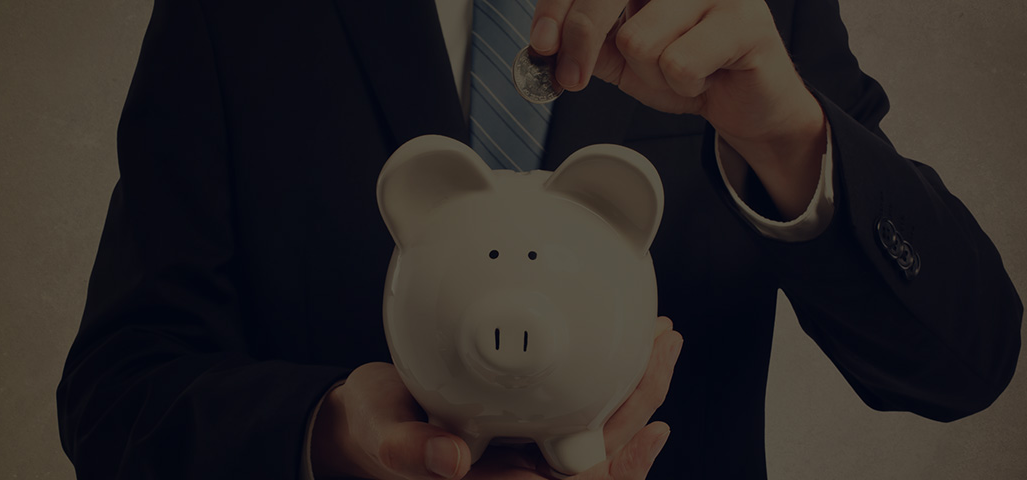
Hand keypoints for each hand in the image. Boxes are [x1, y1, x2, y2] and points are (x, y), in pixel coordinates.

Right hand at [310, 317, 682, 479]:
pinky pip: (580, 401)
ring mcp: (530, 442)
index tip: (651, 431)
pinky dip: (607, 375)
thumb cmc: (370, 434)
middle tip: (664, 349)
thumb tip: (450, 460)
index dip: (621, 467)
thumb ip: (411, 451)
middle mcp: (525, 467)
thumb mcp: (383, 440)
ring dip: (634, 386)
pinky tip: (625, 346)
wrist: (362, 416)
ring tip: (659, 340)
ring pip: (599, 425)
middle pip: (602, 451)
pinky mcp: (527, 414)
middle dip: (641, 405)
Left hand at [531, 0, 826, 217]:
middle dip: (581, 41)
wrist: (747, 102)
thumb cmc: (690, 69)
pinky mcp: (746, 19)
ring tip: (679, 71)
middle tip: (572, 78)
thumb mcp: (624, 57)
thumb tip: (544, 45)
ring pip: (640, 40)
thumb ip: (587, 43)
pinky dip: (684, 85)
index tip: (541, 42)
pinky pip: (680, 64)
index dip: (557, 8)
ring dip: (652, 74)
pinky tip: (705, 76)